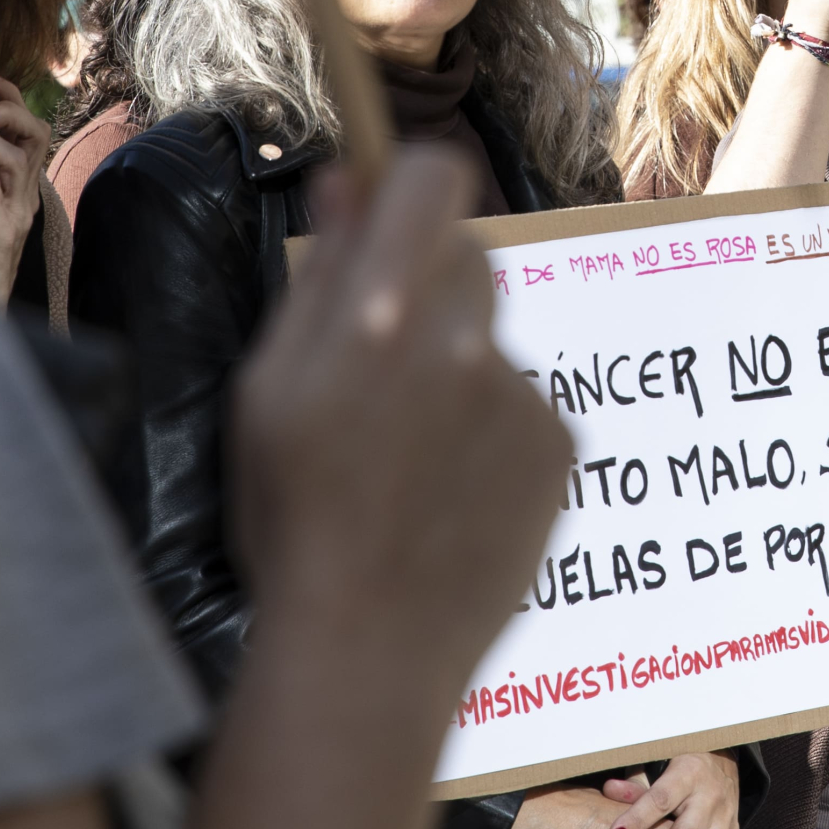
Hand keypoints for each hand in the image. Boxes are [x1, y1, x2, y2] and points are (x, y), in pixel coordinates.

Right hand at [231, 147, 568, 683]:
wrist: (368, 652)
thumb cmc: (296, 523)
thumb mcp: (268, 391)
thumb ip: (320, 277)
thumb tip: (346, 179)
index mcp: (380, 318)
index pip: (434, 177)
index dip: (411, 182)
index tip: (391, 209)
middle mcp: (463, 342)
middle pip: (467, 255)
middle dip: (427, 286)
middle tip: (381, 367)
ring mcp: (521, 395)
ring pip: (490, 338)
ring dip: (456, 368)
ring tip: (408, 457)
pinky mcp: (560, 445)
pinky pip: (523, 402)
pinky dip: (491, 431)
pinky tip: (450, 492)